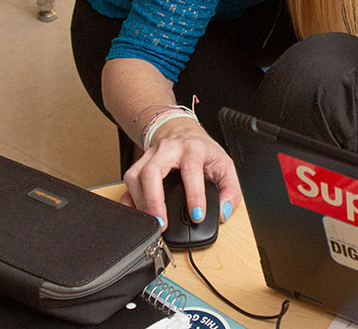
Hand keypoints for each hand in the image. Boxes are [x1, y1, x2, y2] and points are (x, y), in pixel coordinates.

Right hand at [120, 118, 241, 228]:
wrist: (184, 133)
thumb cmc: (204, 152)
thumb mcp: (225, 167)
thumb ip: (230, 191)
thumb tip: (224, 213)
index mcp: (193, 148)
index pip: (191, 170)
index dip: (194, 195)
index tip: (197, 216)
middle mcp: (168, 149)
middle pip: (152, 171)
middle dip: (155, 201)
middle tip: (162, 223)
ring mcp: (149, 156)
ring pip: (134, 176)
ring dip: (141, 202)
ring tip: (153, 221)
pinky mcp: (138, 165)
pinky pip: (126, 184)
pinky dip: (129, 201)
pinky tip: (139, 214)